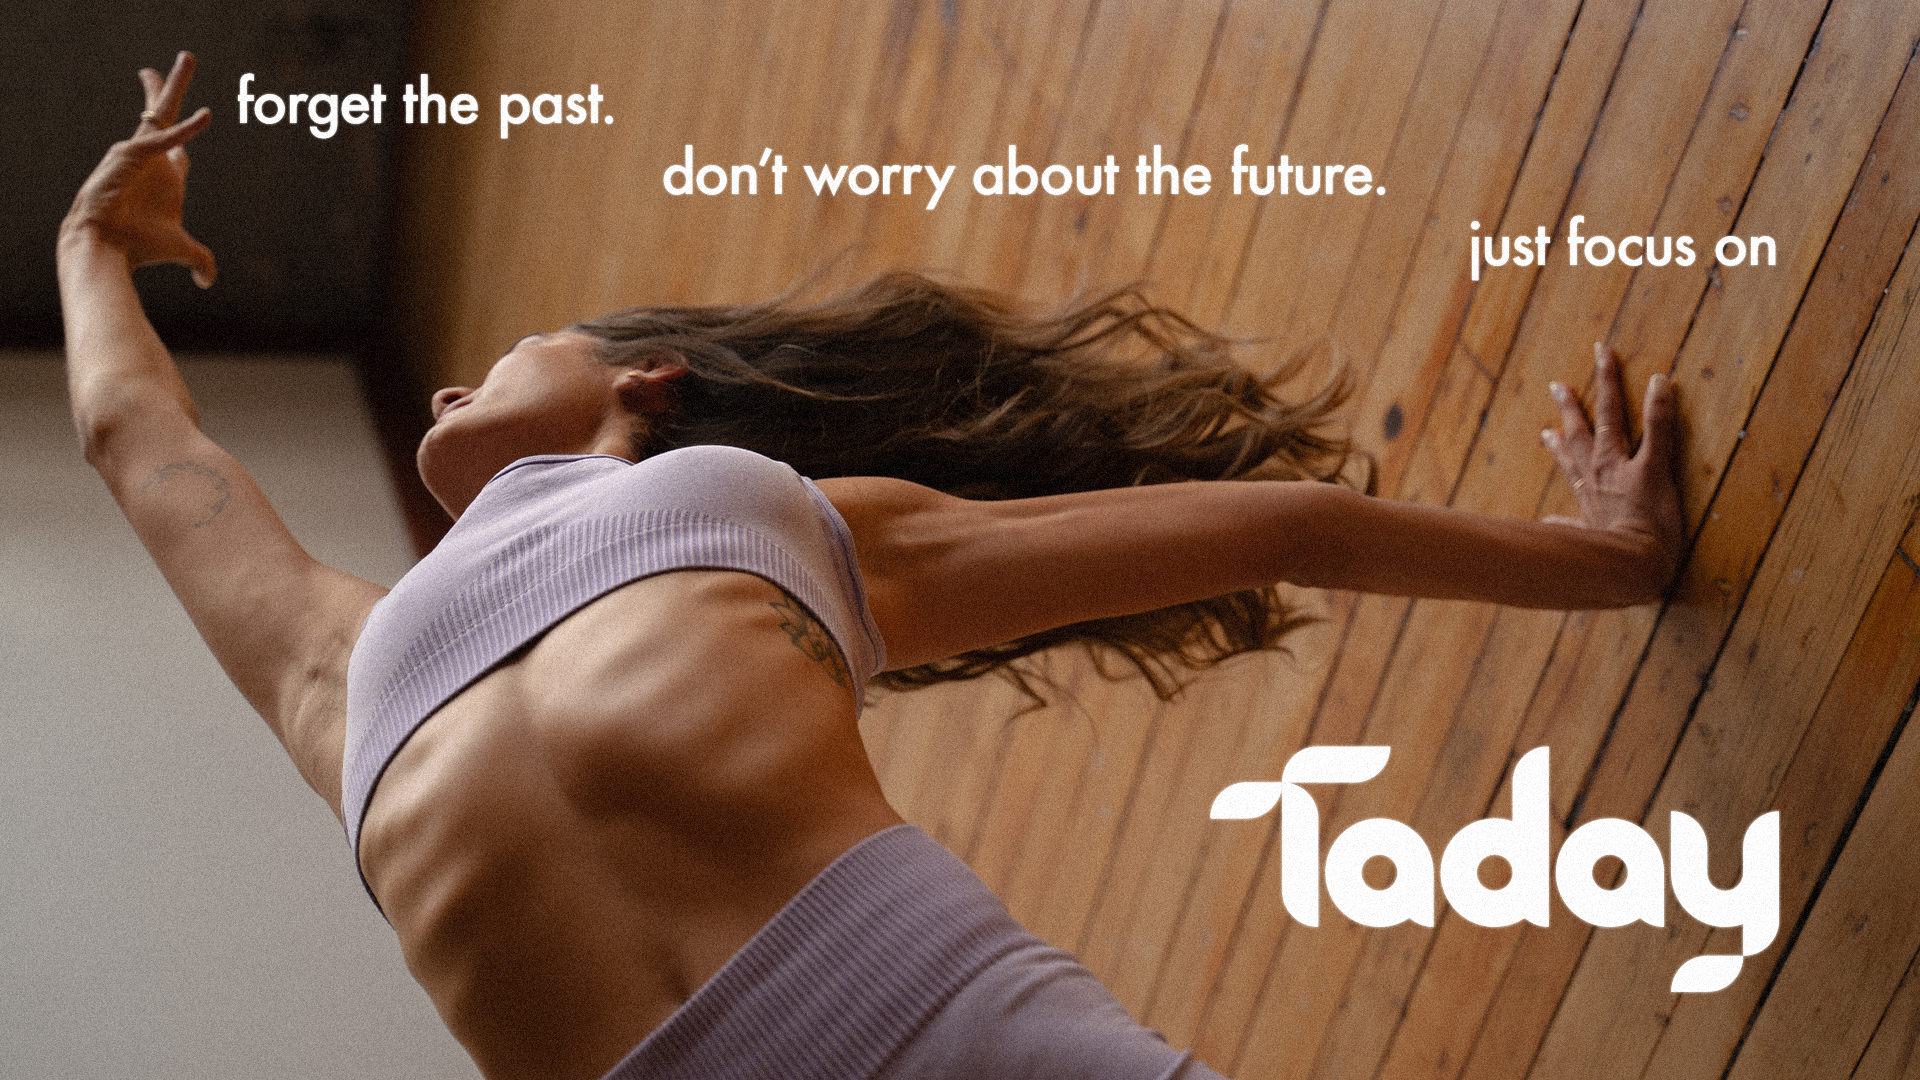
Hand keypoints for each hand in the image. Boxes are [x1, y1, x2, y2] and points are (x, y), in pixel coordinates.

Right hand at [62, 52, 216, 287]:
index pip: (179, 145)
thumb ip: (200, 260)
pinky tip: (206, 117)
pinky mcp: (132, 156)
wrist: (105, 247)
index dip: (189, 130)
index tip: (201, 114)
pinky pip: (165, 138)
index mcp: (165, 176)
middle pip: (165, 115)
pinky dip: (187, 130)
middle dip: (172, 88)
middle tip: (185, 59)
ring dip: (174, 84)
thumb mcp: (180, 248)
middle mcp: (152, 159)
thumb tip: (209, 280)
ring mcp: (140, 153)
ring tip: (188, 57)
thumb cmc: (137, 247)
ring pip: (160, 110)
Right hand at [1540, 343, 1684, 596]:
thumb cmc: (1607, 562)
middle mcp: (1597, 473)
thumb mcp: (1580, 547)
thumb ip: (1565, 533)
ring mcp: (1621, 468)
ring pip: (1612, 417)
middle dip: (1570, 404)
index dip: (1558, 445)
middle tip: (1558, 383)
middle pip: (1580, 430)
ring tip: (1604, 355)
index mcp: (1584, 494)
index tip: (1548, 430)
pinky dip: (1658, 405)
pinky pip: (1656, 430)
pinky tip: (1659, 380)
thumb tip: (1547, 527)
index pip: (1568, 462)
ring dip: (1608, 384)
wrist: (1626, 569)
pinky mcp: (1651, 469)